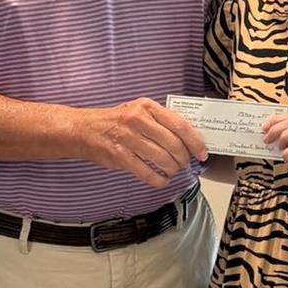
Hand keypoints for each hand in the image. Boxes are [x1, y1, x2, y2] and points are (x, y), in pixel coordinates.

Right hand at [80, 99, 207, 184]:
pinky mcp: (120, 156)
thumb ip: (161, 121)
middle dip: (183, 159)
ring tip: (172, 171)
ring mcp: (128, 138)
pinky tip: (162, 180)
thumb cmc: (116, 121)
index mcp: (147, 107)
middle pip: (173, 144)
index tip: (202, 153)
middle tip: (184, 164)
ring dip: (172, 169)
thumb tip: (188, 139)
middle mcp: (138, 120)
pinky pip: (146, 172)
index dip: (195, 142)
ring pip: (162, 159)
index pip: (180, 125)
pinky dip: (158, 179)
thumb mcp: (139, 111)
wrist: (85, 130)